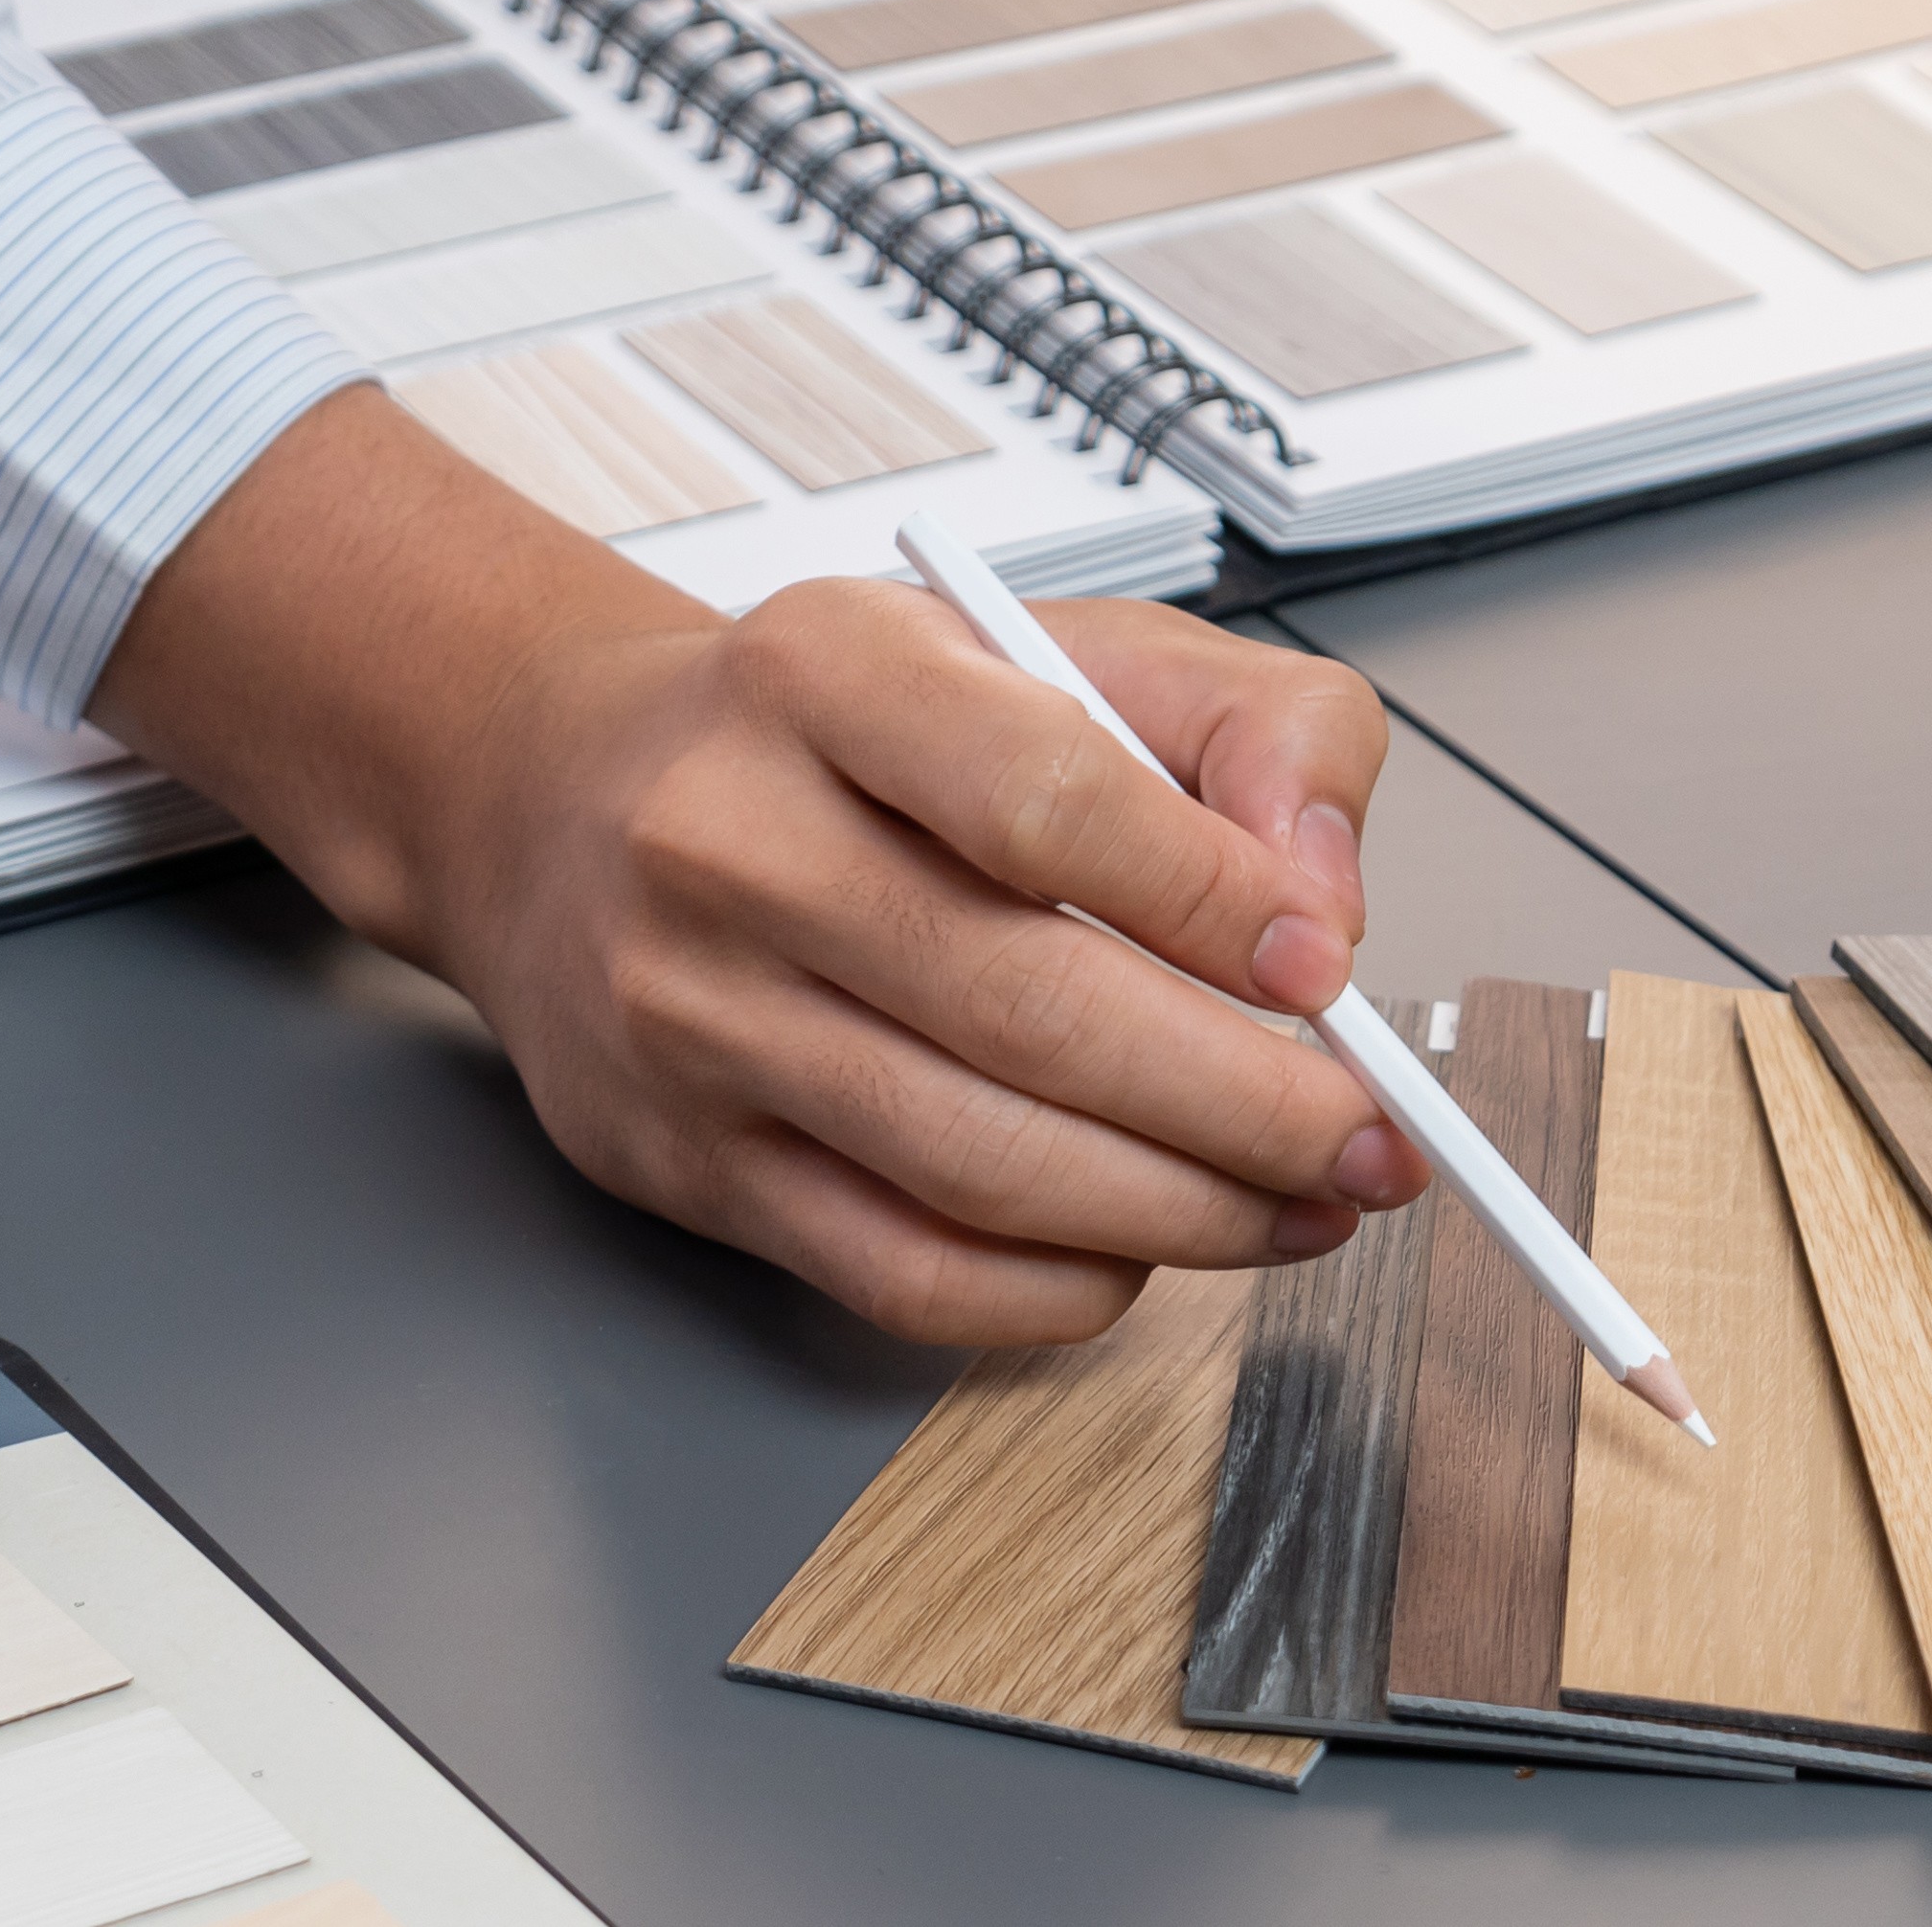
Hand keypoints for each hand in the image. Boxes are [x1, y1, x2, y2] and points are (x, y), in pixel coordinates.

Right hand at [92, 386, 1424, 1344]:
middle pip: (1030, 1011)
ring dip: (1182, 1213)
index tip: (1328, 967)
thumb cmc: (835, 733)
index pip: (1046, 800)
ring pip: (979, 1165)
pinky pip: (901, 1269)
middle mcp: (730, 840)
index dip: (1212, 902)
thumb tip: (1320, 905)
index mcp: (828, 674)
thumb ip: (1239, 731)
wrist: (562, 799)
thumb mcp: (1045, 644)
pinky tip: (1137, 1247)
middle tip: (1369, 1143)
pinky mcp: (683, 1158)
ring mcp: (691, 1015)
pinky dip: (1055, 1287)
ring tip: (1297, 1206)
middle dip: (1246, 1107)